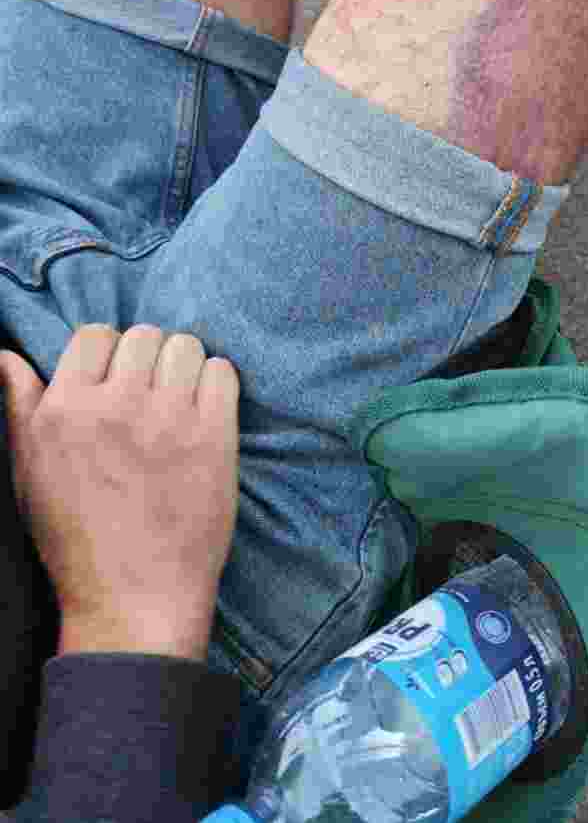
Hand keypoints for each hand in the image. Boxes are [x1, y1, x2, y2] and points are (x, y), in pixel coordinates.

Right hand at [0, 324, 239, 660]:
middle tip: (149, 394)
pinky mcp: (214, 436)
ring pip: (186, 347)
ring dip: (183, 367)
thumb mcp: (30, 471)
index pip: (96, 334)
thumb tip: (6, 355)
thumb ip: (20, 405)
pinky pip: (223, 372)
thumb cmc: (77, 539)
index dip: (108, 354)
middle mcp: (116, 406)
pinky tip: (204, 411)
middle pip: (145, 336)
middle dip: (147, 360)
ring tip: (178, 401)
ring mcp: (169, 418)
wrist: (134, 597)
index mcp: (64, 411)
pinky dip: (216, 384)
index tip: (116, 380)